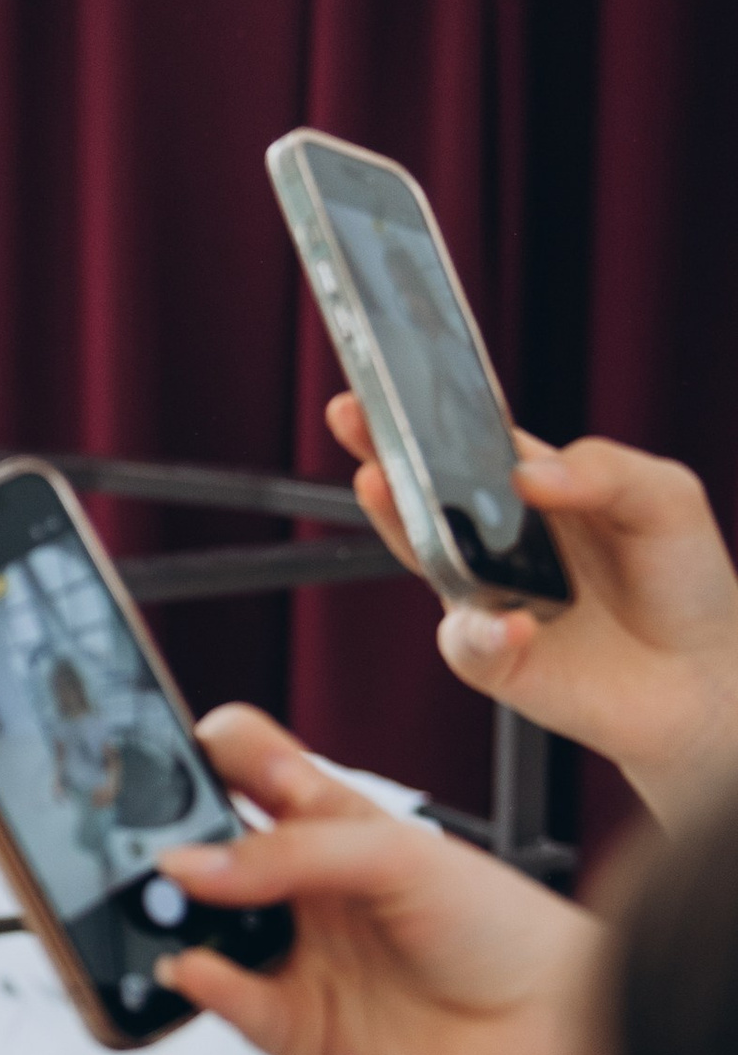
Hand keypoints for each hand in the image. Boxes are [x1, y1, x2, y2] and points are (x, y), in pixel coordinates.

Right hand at [146, 706, 613, 1054]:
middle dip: (159, 839)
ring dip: (163, 917)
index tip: (163, 758)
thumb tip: (189, 864)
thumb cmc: (504, 928)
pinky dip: (199, 986)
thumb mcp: (399, 857)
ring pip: (197, 929)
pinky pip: (224, 1002)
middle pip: (200, 847)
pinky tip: (194, 967)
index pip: (240, 765)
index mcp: (327, 819)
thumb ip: (290, 854)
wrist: (557, 1032)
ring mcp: (292, 954)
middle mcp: (300, 885)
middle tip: (139, 840)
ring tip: (156, 905)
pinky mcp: (292, 1025)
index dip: (198, 751)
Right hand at [329, 397, 737, 824]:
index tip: (389, 377)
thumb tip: (529, 475)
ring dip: (397, 521)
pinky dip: (486, 632)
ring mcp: (490, 598)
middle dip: (379, 448)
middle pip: (422, 491)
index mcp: (532, 490)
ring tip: (384, 487)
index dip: (428, 411)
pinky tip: (516, 624)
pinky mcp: (498, 659)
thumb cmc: (684, 579)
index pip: (468, 442)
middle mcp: (498, 542)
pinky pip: (470, 642)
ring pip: (424, 557)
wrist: (707, 676)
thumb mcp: (665, 496)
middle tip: (352, 414)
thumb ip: (605, 468)